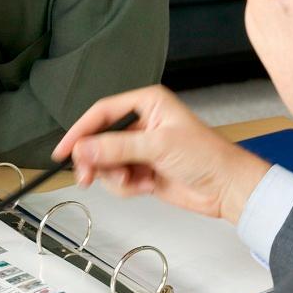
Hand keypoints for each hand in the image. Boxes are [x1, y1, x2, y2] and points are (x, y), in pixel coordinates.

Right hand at [52, 85, 270, 223]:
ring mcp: (140, 148)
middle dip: (95, 160)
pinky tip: (146, 185)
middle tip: (87, 175)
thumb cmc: (208, 156)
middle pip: (99, 139)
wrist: (227, 189)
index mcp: (146, 103)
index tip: (65, 149)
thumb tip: (85, 148)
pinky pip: (117, 179)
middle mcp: (141, 123)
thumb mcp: (158, 146)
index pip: (102, 113)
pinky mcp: (141, 170)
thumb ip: (117, 148)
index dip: (80, 130)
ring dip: (115, 176)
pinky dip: (127, 187)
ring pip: (105, 162)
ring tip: (134, 181)